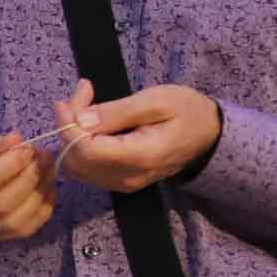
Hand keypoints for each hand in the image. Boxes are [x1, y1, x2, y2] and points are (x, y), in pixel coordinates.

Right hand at [0, 123, 58, 239]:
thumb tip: (16, 142)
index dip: (10, 166)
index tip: (28, 148)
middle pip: (1, 205)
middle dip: (29, 179)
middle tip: (44, 156)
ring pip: (14, 222)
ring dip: (39, 195)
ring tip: (49, 170)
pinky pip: (21, 231)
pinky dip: (40, 211)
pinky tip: (46, 190)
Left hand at [52, 80, 222, 193]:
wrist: (208, 133)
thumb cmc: (186, 111)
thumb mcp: (155, 101)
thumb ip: (116, 112)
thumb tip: (79, 120)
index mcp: (139, 157)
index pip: (86, 151)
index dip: (68, 126)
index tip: (67, 99)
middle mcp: (127, 178)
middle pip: (76, 160)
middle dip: (68, 125)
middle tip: (82, 93)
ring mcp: (123, 183)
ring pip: (77, 165)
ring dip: (72, 134)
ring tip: (86, 102)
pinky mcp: (119, 180)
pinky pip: (87, 167)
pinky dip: (80, 143)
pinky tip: (91, 120)